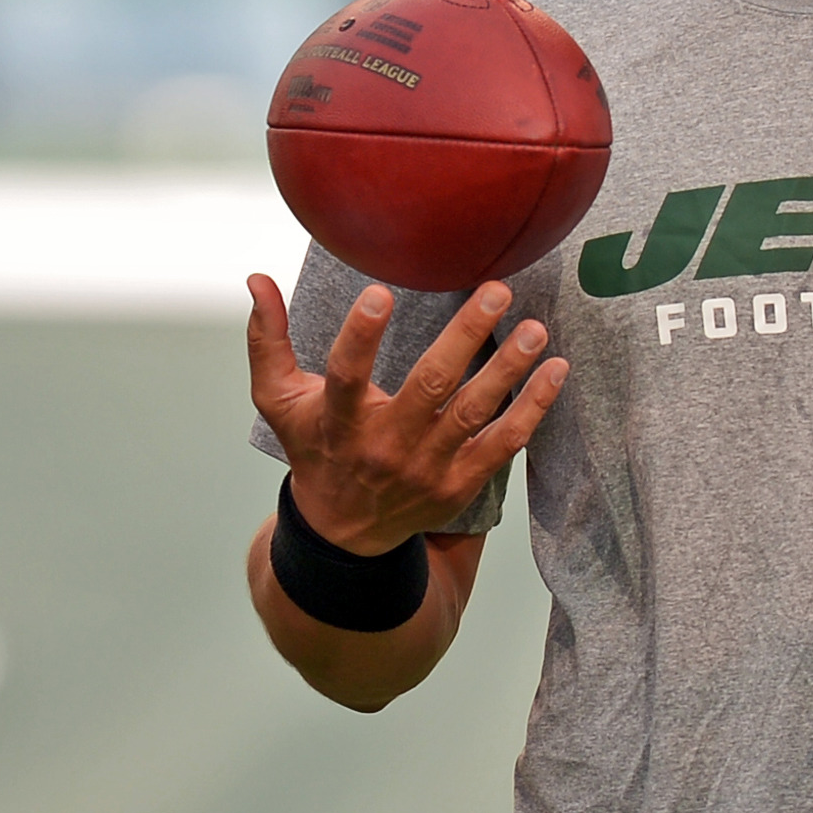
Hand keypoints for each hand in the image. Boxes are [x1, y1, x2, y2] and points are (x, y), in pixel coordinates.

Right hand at [245, 275, 563, 556]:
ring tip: (534, 329)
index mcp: (338, 420)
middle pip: (430, 387)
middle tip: (496, 290)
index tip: (380, 294)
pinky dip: (532, 409)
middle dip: (465, 336)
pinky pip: (503, 444)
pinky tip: (555, 371)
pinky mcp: (459, 484)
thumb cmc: (314, 448)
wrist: (344, 532)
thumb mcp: (277, 400)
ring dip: (507, 369)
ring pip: (473, 413)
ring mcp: (427, 468)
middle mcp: (384, 446)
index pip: (345, 376)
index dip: (361, 337)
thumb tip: (258, 279)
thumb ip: (267, 340)